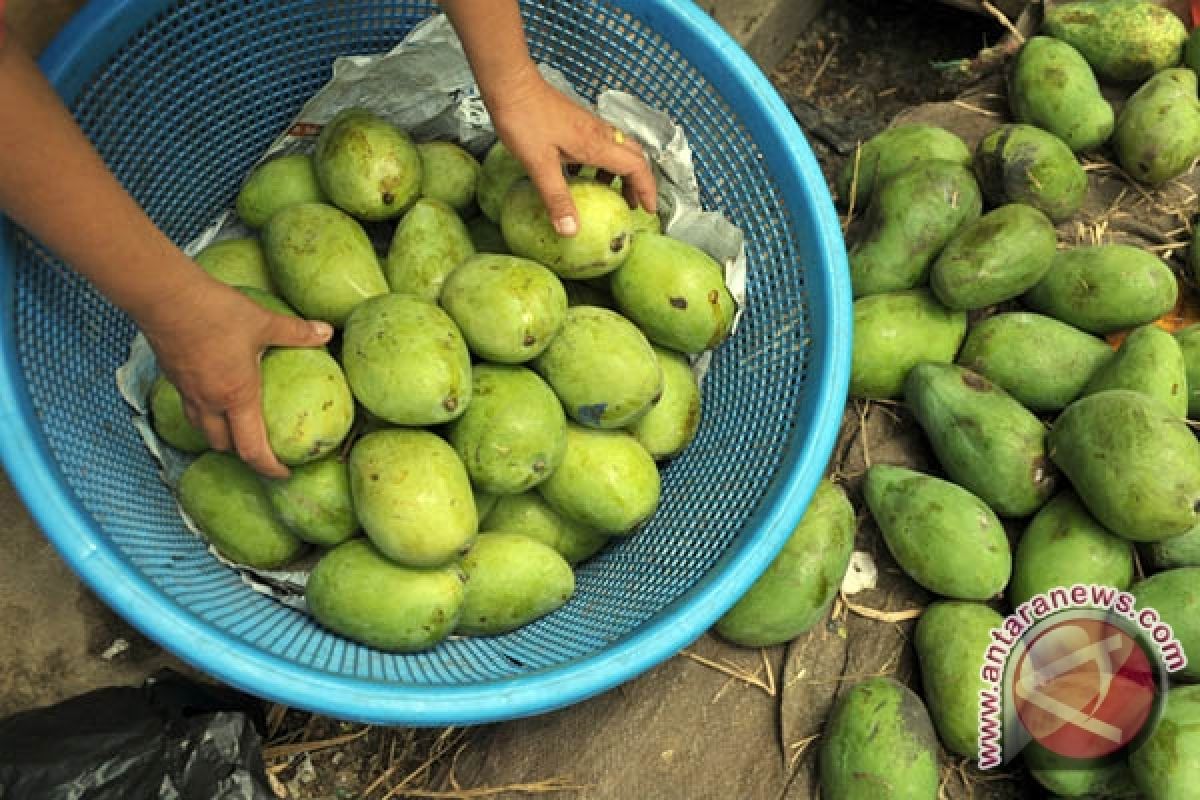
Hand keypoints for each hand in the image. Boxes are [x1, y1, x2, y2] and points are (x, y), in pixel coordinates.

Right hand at [139, 276, 332, 478]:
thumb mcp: (264, 322)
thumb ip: (297, 332)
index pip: (252, 450)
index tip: (284, 473)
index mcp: (236, 397)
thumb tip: (327, 332)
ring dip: (221, 434)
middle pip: (224, 446)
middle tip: (264, 448)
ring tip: (240, 426)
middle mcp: (209, 402)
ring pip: (203, 429)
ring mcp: (187, 392)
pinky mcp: (173, 377)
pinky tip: (217, 393)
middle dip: (244, 453)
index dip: (269, 468)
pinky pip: (191, 407)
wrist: (165, 296)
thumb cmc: (216, 312)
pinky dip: (206, 411)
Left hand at [487, 65, 657, 235]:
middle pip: (633, 156)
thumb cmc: (524, 118)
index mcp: (596, 144)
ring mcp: (588, 125)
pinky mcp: (575, 122)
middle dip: (638, 182)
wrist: (511, 84)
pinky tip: (579, 173)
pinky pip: (599, 143)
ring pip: (617, 149)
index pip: (636, 167)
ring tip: (609, 192)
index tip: (649, 208)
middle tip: (634, 203)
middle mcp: (598, 133)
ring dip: (619, 172)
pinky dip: (600, 162)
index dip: (647, 189)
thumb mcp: (539, 165)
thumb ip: (556, 198)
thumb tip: (571, 230)